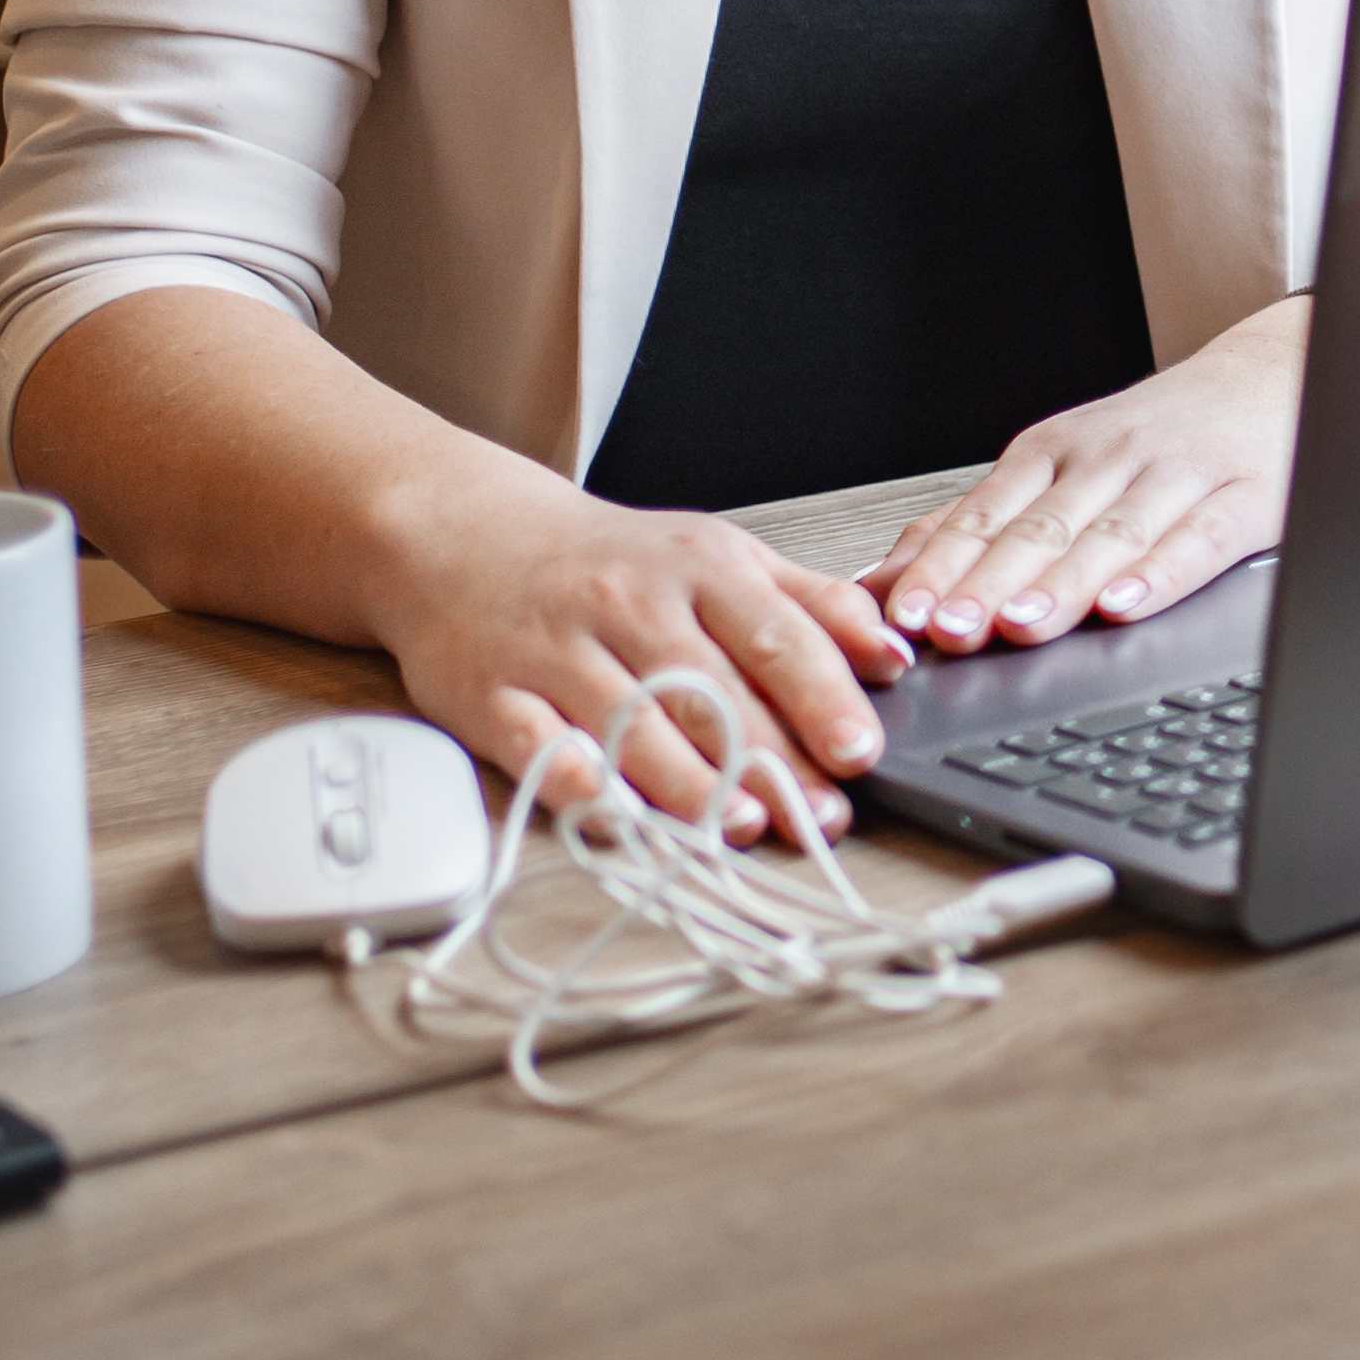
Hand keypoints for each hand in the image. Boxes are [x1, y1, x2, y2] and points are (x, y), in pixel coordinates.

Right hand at [371, 494, 912, 845]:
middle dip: (774, 760)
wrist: (464, 533)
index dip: (823, 696)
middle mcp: (630, 606)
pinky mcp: (492, 694)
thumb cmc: (609, 560)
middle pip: (712, 691)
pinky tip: (611, 809)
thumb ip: (811, 605)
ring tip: (744, 826)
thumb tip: (894, 656)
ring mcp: (558, 650)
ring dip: (691, 781)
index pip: (775, 636)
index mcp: (699, 569)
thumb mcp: (720, 558)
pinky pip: (535, 742)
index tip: (863, 749)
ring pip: (633, 722)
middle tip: (821, 814)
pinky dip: (572, 778)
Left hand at [868, 292, 1309, 650]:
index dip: (943, 566)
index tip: (903, 615)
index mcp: (1056, 450)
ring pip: (1112, 534)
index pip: (985, 514)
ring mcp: (1179, 473)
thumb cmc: (1165, 436)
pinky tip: (1127, 606)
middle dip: (989, 582)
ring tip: (1021, 623)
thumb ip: (980, 522)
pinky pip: (1200, 539)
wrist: (1280, 372)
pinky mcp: (1248, 496)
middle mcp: (1110, 456)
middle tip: (949, 629)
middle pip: (1041, 528)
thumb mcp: (1065, 464)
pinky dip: (1161, 573)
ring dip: (1061, 582)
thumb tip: (883, 579)